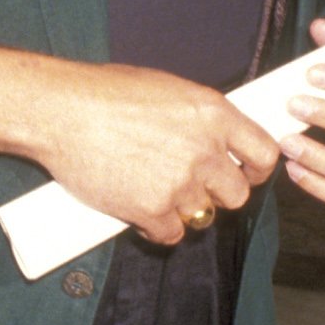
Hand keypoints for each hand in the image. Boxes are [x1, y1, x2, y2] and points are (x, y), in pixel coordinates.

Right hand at [41, 65, 282, 245]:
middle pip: (237, 195)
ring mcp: (179, 183)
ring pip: (202, 216)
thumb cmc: (104, 93)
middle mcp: (204, 150)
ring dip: (182, 210)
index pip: (263, 153)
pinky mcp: (151, 210)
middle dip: (217, 195)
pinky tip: (139, 210)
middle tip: (191, 187)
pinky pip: (170, 234)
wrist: (61, 111)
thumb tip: (213, 138)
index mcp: (213, 114)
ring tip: (153, 191)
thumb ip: (198, 118)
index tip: (243, 173)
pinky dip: (156, 227)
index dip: (256, 169)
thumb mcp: (166, 90)